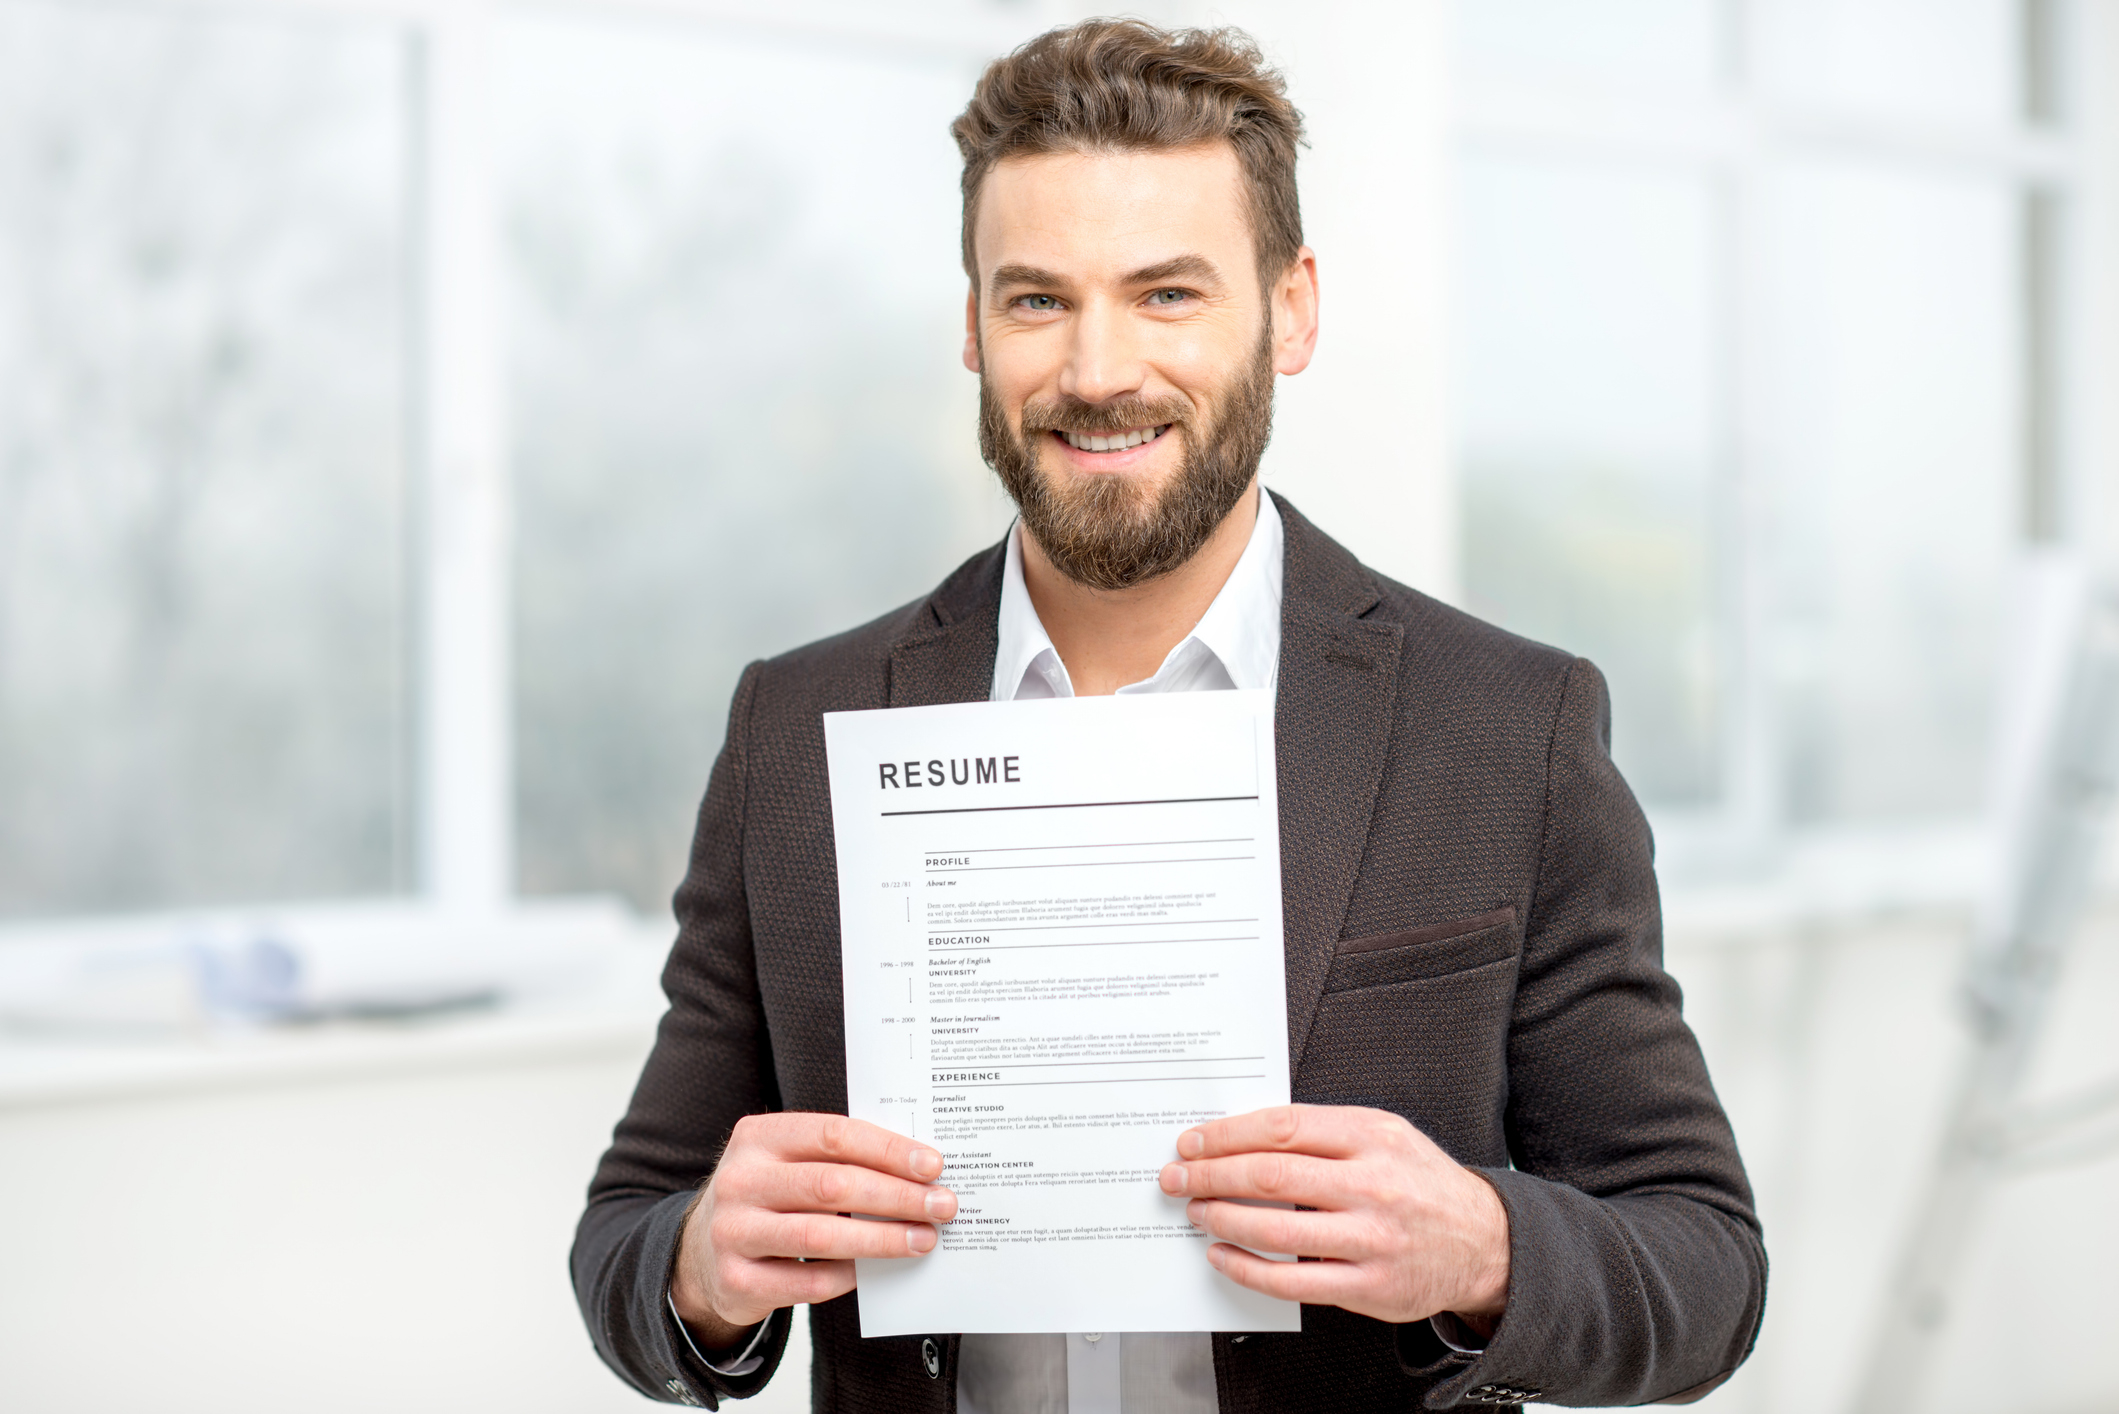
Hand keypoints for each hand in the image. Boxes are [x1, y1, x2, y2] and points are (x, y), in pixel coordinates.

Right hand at [671, 1113, 956, 1346]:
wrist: (701, 1252)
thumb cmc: (767, 1197)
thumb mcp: (787, 1161)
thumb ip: (839, 1158)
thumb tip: (919, 1169)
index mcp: (758, 1137)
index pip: (834, 1135)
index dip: (889, 1150)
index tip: (933, 1166)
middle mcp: (739, 1180)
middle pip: (833, 1185)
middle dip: (896, 1197)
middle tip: (941, 1206)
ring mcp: (733, 1232)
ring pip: (822, 1236)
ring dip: (882, 1239)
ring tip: (923, 1239)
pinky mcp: (736, 1280)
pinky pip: (807, 1282)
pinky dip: (849, 1276)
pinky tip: (875, 1270)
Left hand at [1158, 1104, 1509, 1330]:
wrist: (1483, 1241)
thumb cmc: (1420, 1182)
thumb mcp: (1384, 1134)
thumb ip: (1322, 1131)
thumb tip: (1242, 1135)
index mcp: (1372, 1136)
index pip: (1281, 1127)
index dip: (1226, 1135)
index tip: (1193, 1142)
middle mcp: (1373, 1185)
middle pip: (1271, 1176)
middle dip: (1210, 1176)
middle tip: (1178, 1178)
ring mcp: (1373, 1239)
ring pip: (1276, 1230)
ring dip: (1222, 1219)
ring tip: (1196, 1212)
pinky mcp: (1370, 1287)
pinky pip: (1293, 1282)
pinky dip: (1246, 1268)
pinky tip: (1223, 1255)